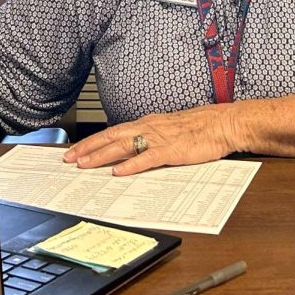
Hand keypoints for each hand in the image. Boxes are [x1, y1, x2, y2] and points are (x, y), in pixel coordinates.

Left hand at [63, 104, 237, 175]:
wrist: (225, 123)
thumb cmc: (202, 127)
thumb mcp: (170, 129)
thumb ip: (151, 138)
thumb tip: (133, 151)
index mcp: (149, 123)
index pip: (114, 131)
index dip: (93, 141)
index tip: (75, 150)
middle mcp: (150, 128)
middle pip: (112, 137)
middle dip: (88, 148)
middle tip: (69, 159)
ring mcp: (160, 138)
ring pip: (124, 146)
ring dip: (102, 155)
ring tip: (84, 164)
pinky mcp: (173, 150)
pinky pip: (148, 158)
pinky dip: (131, 165)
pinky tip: (118, 171)